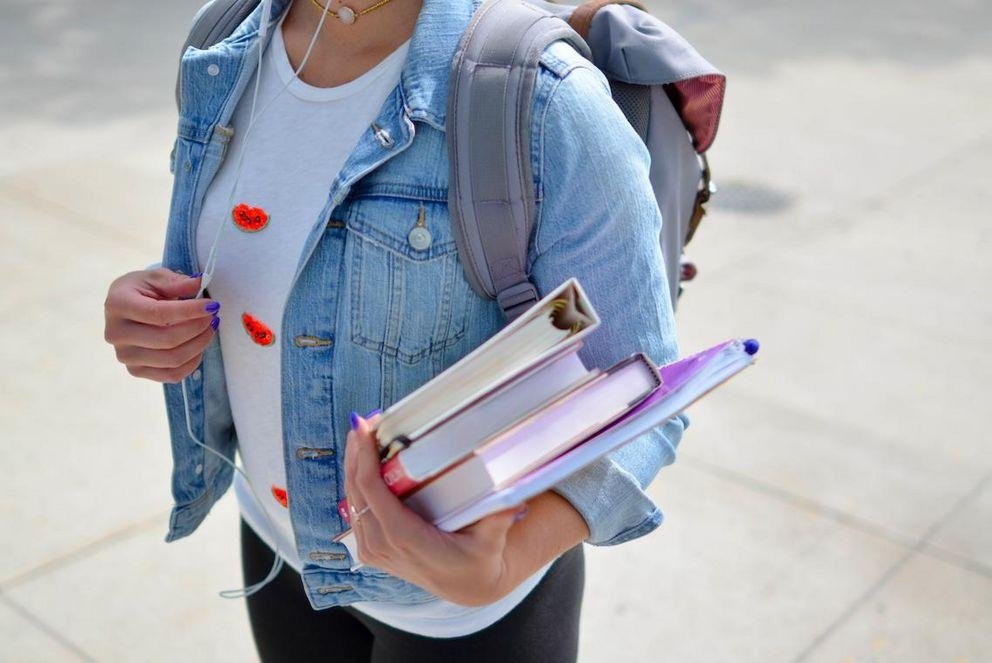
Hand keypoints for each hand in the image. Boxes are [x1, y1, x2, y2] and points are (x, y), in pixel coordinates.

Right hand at [104, 268, 219, 382]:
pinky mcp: (136, 371)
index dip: (190, 311)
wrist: (126, 308)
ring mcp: (125, 356)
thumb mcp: (156, 277)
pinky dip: (192, 362)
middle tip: (213, 317)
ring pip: (172, 360)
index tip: (212, 305)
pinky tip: (198, 346)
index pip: (158, 313)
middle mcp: (116, 333)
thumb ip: (177, 281)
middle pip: (168, 340)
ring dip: (199, 344)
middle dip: (198, 328)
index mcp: (118, 305)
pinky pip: (171, 375)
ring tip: (209, 329)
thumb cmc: (142, 290)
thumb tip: (199, 283)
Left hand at [344, 412, 528, 606]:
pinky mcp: (372, 550)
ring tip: (361, 434)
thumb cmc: (479, 559)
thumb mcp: (491, 541)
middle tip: (362, 422)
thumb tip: (514, 499)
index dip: (364, 459)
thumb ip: (499, 519)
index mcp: (405, 539)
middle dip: (356, 454)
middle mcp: (383, 546)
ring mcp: (374, 550)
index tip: (365, 429)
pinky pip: (356, 511)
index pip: (372, 493)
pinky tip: (361, 461)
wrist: (467, 586)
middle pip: (356, 491)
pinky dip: (356, 483)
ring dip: (353, 466)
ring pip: (351, 500)